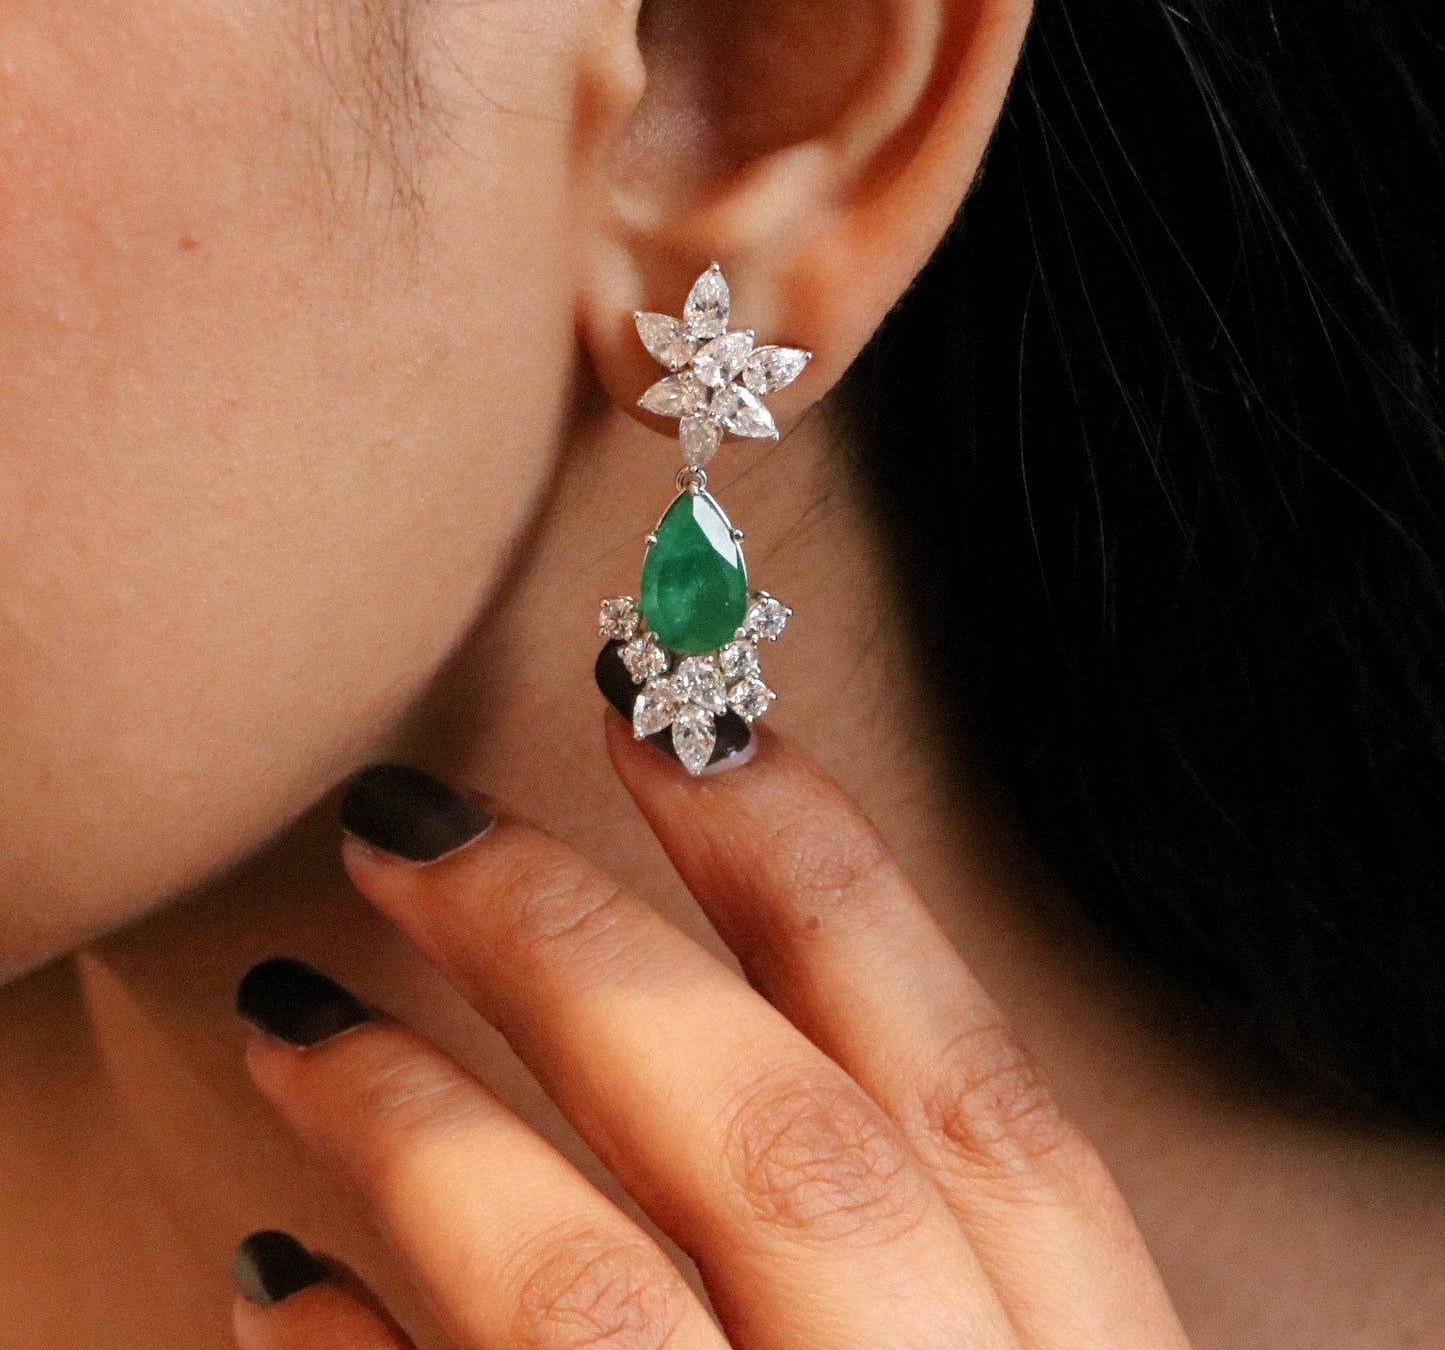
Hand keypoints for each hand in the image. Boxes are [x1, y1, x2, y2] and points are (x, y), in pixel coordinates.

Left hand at [231, 705, 1190, 1347]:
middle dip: (586, 952)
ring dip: (424, 1123)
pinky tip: (268, 1295)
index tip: (683, 717)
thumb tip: (703, 1019)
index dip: (830, 887)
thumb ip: (917, 1265)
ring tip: (291, 1012)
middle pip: (789, 1159)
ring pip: (590, 1305)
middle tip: (408, 821)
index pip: (972, 1110)